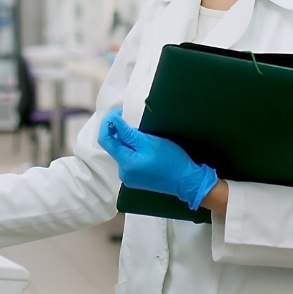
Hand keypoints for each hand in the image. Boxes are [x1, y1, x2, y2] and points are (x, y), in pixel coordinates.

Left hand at [97, 109, 217, 210]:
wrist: (187, 180)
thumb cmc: (170, 160)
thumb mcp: (149, 142)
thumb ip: (127, 133)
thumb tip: (112, 121)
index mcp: (125, 163)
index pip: (105, 140)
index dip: (108, 123)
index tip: (119, 113)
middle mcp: (123, 173)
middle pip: (114, 147)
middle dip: (121, 133)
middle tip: (136, 124)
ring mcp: (129, 178)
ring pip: (122, 153)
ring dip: (129, 142)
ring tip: (145, 137)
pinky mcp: (136, 179)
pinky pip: (129, 160)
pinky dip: (134, 150)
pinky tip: (146, 148)